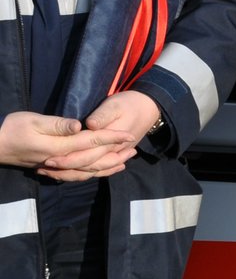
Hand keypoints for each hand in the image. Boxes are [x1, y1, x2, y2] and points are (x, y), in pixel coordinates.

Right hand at [0, 110, 137, 181]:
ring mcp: (58, 168)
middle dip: (117, 154)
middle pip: (96, 160)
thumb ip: (57, 125)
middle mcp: (62, 161)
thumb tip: (79, 126)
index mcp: (60, 147)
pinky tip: (102, 171)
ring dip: (109, 166)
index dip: (112, 138)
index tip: (130, 135)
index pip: (92, 142)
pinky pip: (79, 175)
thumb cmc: (12, 129)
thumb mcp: (33, 121)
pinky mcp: (54, 170)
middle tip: (134, 148)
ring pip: (89, 171)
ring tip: (126, 160)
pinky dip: (94, 174)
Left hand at [35, 90, 162, 180]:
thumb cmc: (128, 104)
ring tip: (51, 173)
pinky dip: (84, 173)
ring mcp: (113, 156)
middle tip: (43, 169)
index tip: (48, 160)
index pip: (87, 156)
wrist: (148, 109)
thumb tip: (89, 125)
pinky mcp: (112, 155)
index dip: (68, 159)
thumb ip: (102, 116)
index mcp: (111, 142)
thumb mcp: (115, 105)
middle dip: (65, 170)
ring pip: (92, 172)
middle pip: (87, 167)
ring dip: (71, 174)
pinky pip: (98, 170)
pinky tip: (69, 173)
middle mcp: (112, 152)